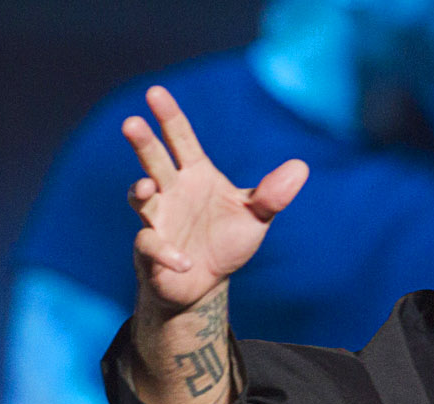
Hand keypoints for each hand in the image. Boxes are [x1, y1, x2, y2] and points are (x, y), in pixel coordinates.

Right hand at [123, 86, 308, 311]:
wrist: (206, 282)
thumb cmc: (227, 241)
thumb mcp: (255, 217)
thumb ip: (273, 194)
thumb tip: (301, 167)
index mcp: (196, 175)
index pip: (181, 139)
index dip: (169, 117)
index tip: (155, 92)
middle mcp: (171, 191)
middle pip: (154, 161)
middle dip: (143, 143)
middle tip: (132, 123)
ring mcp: (158, 219)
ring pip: (140, 198)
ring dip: (139, 193)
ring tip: (145, 189)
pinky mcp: (151, 249)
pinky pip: (151, 246)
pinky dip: (167, 253)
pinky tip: (185, 262)